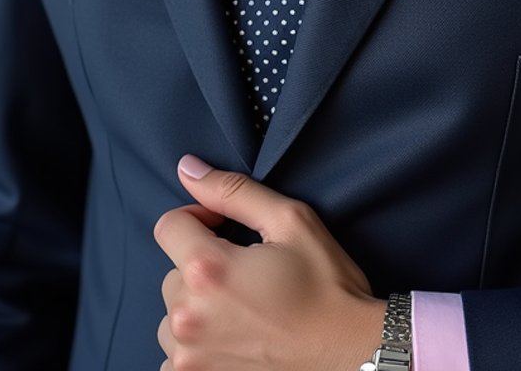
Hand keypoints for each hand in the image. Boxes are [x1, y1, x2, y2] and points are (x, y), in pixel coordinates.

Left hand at [154, 153, 386, 370]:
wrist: (351, 352)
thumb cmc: (327, 287)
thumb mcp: (291, 221)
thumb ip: (233, 190)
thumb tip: (188, 169)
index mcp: (208, 270)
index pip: (169, 226)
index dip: (200, 217)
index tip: (227, 229)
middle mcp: (189, 317)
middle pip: (172, 271)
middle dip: (202, 263)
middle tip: (246, 272)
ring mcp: (190, 358)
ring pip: (172, 313)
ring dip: (198, 305)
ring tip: (243, 306)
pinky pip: (176, 354)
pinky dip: (198, 343)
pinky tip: (235, 335)